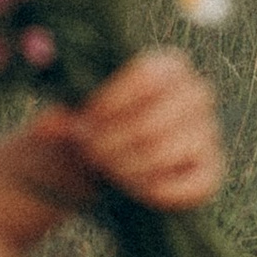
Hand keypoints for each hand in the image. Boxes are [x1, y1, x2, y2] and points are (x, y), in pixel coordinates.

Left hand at [44, 50, 225, 211]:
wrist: (116, 158)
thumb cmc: (98, 125)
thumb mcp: (77, 114)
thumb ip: (62, 118)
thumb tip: (45, 128)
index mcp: (170, 65)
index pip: (147, 77)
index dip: (111, 102)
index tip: (86, 121)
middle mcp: (197, 94)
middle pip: (155, 120)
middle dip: (113, 142)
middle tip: (90, 152)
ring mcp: (208, 134)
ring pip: (167, 152)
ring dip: (127, 166)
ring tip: (104, 168)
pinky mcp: (211, 172)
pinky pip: (191, 186)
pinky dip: (155, 190)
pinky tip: (131, 187)